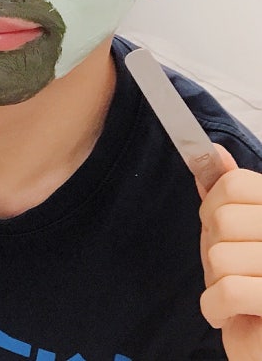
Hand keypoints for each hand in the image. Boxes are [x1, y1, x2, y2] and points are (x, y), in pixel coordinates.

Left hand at [197, 144, 261, 359]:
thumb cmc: (254, 286)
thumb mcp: (239, 234)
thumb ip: (228, 195)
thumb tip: (213, 151)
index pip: (235, 183)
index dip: (213, 206)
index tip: (222, 231)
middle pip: (222, 219)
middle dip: (213, 249)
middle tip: (232, 270)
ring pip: (220, 257)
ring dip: (215, 282)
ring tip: (236, 294)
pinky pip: (229, 291)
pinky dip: (215, 307)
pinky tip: (227, 314)